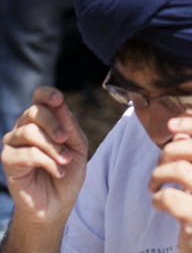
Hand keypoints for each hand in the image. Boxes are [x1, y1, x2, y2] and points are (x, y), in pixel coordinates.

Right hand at [1, 87, 87, 225]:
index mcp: (42, 119)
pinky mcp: (8, 161)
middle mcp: (24, 127)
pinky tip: (57, 171)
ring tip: (65, 161)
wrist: (57, 204)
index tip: (59, 100)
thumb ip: (70, 125)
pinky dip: (47, 162)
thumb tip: (61, 104)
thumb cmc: (67, 172)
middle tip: (65, 139)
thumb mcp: (77, 146)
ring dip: (52, 147)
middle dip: (53, 123)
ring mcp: (13, 143)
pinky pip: (26, 153)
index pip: (39, 96)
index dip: (47, 94)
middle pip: (34, 111)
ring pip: (29, 132)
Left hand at [149, 117, 191, 252]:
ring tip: (154, 185)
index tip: (171, 125)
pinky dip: (157, 198)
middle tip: (159, 165)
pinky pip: (169, 196)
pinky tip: (158, 204)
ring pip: (180, 170)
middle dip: (169, 152)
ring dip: (158, 175)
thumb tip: (179, 132)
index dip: (190, 124)